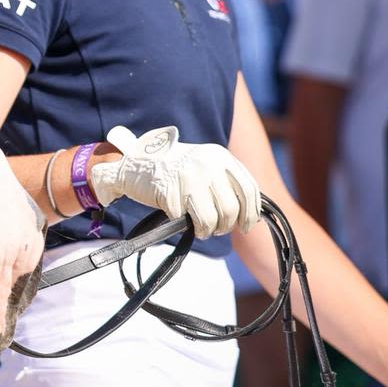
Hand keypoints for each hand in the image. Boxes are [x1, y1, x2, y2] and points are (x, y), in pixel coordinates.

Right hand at [87, 125, 260, 236]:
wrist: (134, 164)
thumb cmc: (175, 169)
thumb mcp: (205, 165)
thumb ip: (227, 183)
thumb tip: (253, 214)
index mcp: (219, 156)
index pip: (249, 190)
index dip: (250, 213)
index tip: (246, 226)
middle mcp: (206, 164)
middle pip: (231, 209)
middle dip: (225, 226)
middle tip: (216, 229)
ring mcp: (187, 176)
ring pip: (211, 219)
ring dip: (207, 230)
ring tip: (200, 227)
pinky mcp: (169, 191)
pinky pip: (185, 221)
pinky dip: (183, 224)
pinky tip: (178, 216)